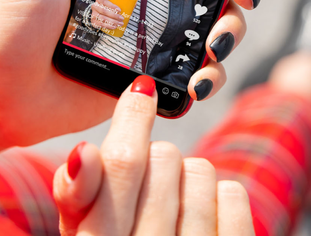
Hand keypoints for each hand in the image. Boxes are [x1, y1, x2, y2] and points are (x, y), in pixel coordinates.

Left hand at [0, 0, 287, 157]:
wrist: (2, 94)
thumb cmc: (15, 27)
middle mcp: (156, 0)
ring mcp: (159, 40)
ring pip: (221, 28)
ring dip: (232, 32)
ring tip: (215, 44)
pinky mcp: (156, 77)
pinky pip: (200, 73)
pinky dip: (211, 76)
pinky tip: (200, 81)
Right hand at [53, 75, 254, 235]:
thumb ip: (77, 197)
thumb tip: (83, 152)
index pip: (119, 164)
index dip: (131, 118)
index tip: (141, 90)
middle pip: (163, 158)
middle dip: (153, 162)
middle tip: (147, 188)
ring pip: (200, 169)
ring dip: (186, 180)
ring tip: (172, 212)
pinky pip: (233, 194)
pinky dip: (219, 197)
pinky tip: (202, 221)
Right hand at [90, 0, 122, 29]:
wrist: (99, 11)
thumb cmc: (107, 6)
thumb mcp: (111, 2)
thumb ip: (118, 3)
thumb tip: (132, 5)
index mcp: (99, 0)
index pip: (105, 2)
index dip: (112, 6)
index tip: (119, 10)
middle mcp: (95, 6)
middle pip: (104, 11)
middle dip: (114, 15)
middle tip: (121, 18)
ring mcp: (93, 14)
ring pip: (102, 19)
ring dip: (112, 22)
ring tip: (120, 23)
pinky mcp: (93, 21)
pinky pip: (100, 25)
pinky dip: (108, 26)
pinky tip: (114, 26)